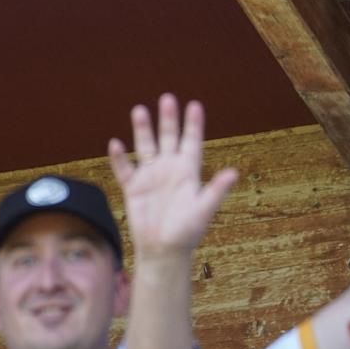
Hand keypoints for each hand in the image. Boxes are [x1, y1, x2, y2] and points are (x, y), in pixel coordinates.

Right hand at [108, 94, 237, 260]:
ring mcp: (150, 176)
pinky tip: (115, 144)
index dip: (193, 124)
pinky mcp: (133, 188)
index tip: (194, 104)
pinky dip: (119, 157)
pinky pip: (124, 168)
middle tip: (167, 98)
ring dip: (143, 129)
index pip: (191, 142)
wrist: (163, 250)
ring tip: (140, 110)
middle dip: (168, 119)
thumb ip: (216, 190)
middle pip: (168, 137)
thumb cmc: (187, 232)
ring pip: (145, 146)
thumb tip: (234, 173)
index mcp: (188, 172)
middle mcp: (170, 169)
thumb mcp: (204, 209)